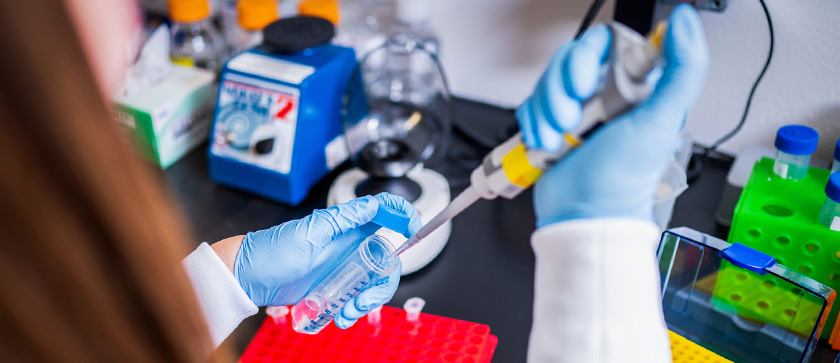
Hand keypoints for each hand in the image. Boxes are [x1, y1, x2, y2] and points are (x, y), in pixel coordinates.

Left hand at [233, 193, 420, 327]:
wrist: (250, 278)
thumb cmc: (272, 250)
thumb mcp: (310, 231)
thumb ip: (343, 218)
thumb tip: (373, 204)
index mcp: (348, 224)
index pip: (384, 211)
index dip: (404, 214)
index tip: (415, 228)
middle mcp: (351, 244)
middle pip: (387, 259)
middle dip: (382, 283)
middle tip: (365, 299)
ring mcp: (344, 266)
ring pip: (374, 283)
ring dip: (367, 302)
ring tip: (347, 313)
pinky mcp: (336, 286)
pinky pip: (356, 298)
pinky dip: (353, 310)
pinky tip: (338, 316)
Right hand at [516, 5, 707, 226]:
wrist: (586, 215)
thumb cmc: (625, 178)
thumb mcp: (662, 119)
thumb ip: (683, 67)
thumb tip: (684, 21)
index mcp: (632, 87)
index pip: (603, 43)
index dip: (588, 57)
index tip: (589, 84)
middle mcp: (602, 94)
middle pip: (569, 60)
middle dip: (561, 89)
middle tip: (572, 118)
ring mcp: (574, 110)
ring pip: (546, 82)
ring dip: (546, 112)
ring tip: (559, 140)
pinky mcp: (548, 126)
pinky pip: (530, 105)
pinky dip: (533, 125)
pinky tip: (546, 146)